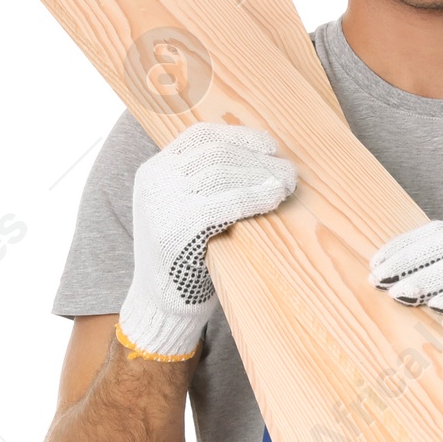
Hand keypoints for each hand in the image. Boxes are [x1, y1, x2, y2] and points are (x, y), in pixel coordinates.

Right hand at [118, 122, 296, 359]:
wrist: (159, 305)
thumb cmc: (183, 259)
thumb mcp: (180, 211)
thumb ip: (200, 185)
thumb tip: (255, 158)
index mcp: (154, 171)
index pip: (200, 136)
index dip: (239, 136)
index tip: (268, 145)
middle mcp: (156, 181)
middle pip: (216, 151)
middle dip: (257, 158)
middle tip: (288, 170)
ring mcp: (164, 203)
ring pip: (222, 171)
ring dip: (262, 174)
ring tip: (287, 183)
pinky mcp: (179, 227)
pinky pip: (226, 201)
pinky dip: (254, 196)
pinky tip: (274, 197)